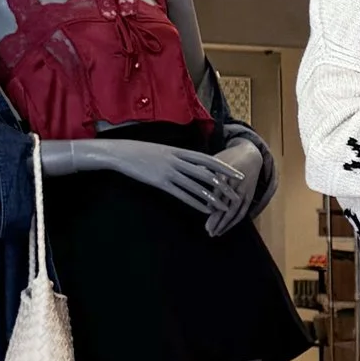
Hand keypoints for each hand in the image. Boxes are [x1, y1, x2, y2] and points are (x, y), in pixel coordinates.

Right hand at [82, 137, 253, 233]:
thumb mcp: (163, 151)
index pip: (208, 160)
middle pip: (206, 173)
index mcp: (179, 151)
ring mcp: (169, 172)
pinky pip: (182, 194)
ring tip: (224, 206)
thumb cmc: (142, 152)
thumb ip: (179, 157)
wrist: (121, 153)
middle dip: (223, 185)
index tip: (238, 174)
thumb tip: (192, 164)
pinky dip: (195, 202)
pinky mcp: (160, 183)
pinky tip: (204, 210)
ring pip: (196, 186)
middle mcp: (177, 160)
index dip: (225, 168)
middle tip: (236, 194)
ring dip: (211, 197)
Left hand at [210, 131, 266, 235]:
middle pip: (228, 205)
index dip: (212, 205)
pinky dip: (234, 221)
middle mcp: (237, 184)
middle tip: (209, 230)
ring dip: (226, 223)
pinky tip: (225, 229)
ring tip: (216, 233)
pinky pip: (243, 211)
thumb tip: (189, 176)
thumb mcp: (215, 159)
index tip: (204, 214)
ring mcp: (245, 191)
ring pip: (236, 211)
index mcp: (227, 174)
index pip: (219, 192)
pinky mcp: (250, 196)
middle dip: (218, 219)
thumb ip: (203, 169)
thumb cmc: (228, 157)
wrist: (251, 155)